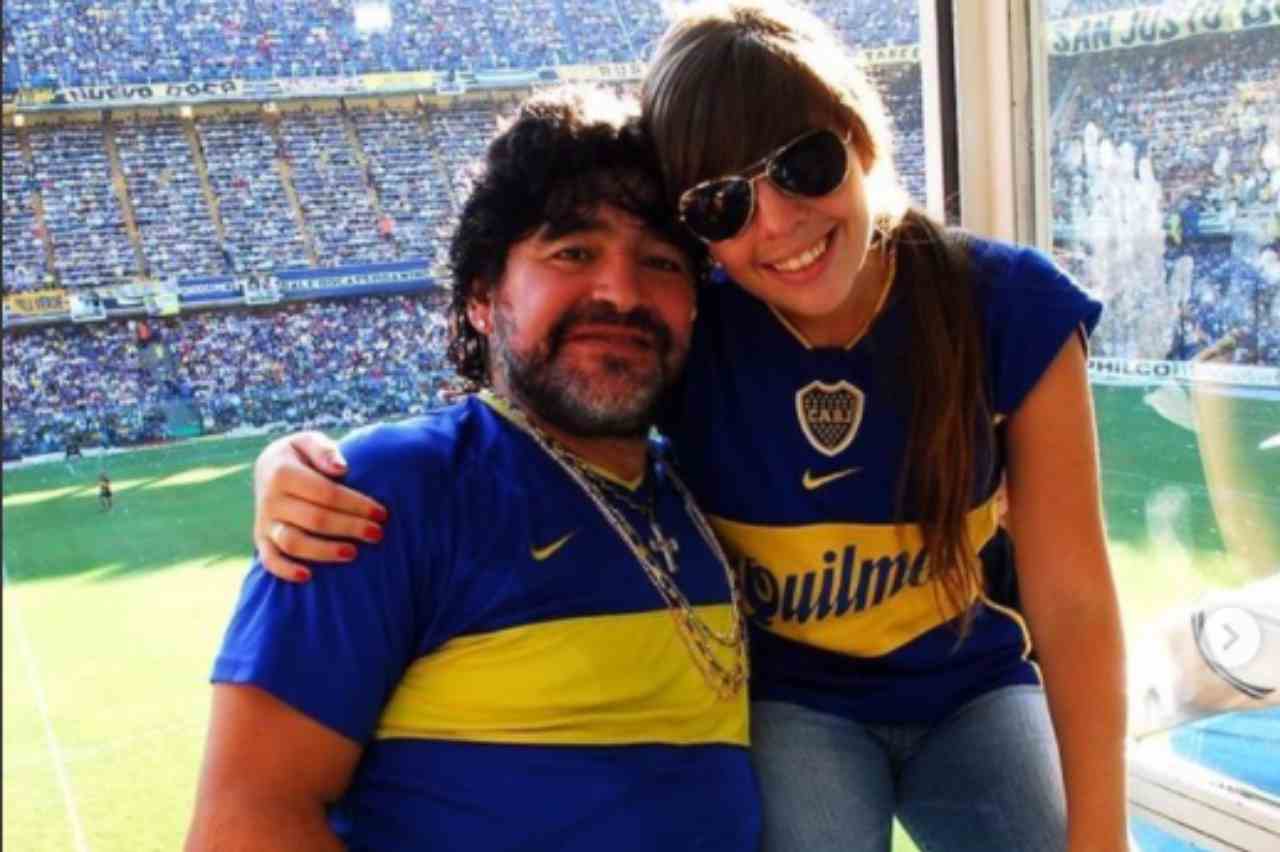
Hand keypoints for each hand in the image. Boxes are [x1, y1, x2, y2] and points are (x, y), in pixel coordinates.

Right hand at [252, 431, 386, 582]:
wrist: (269, 468)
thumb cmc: (301, 456)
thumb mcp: (309, 441)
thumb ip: (324, 450)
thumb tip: (341, 469)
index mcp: (282, 472)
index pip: (326, 493)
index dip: (356, 504)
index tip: (382, 513)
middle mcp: (270, 499)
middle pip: (315, 519)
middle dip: (350, 528)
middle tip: (377, 534)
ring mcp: (264, 521)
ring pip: (293, 543)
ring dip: (324, 551)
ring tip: (353, 553)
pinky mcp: (261, 539)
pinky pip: (269, 560)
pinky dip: (285, 570)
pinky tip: (309, 577)